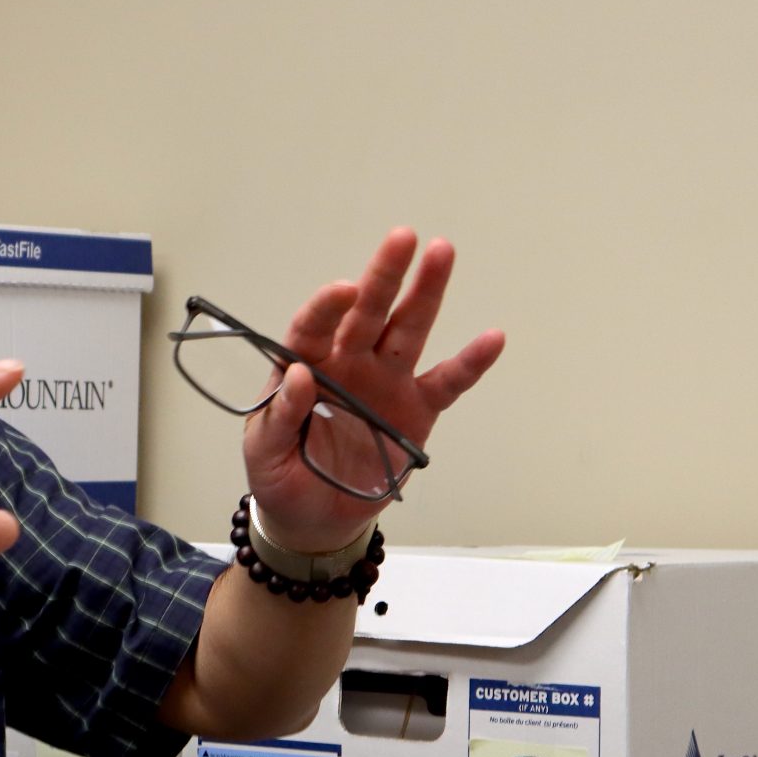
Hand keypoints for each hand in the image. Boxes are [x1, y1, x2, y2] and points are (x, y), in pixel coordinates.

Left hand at [246, 229, 505, 551]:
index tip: (346, 289)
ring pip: (407, 331)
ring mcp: (385, 383)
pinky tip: (493, 338)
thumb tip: (298, 375)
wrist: (314, 519)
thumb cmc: (280, 476)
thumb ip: (279, 416)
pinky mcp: (416, 411)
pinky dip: (470, 363)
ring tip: (442, 253)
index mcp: (306, 365)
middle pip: (368, 312)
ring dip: (425, 293)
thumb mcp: (264, 453)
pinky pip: (447, 383)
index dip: (327, 306)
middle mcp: (349, 363)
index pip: (315, 326)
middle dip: (384, 276)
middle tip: (404, 238)